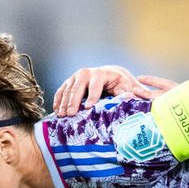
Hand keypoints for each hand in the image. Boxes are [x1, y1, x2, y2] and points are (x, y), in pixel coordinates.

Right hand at [50, 65, 173, 114]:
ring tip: (62, 115)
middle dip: (74, 100)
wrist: (110, 75)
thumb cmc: (120, 84)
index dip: (92, 95)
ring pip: (67, 88)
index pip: (95, 84)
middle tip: (71, 113)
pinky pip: (61, 90)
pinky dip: (58, 100)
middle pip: (78, 86)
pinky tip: (56, 111)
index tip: (89, 107)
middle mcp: (87, 73)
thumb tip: (132, 98)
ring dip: (63, 102)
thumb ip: (128, 92)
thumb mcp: (127, 86)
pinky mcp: (69, 82)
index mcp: (101, 73)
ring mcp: (76, 77)